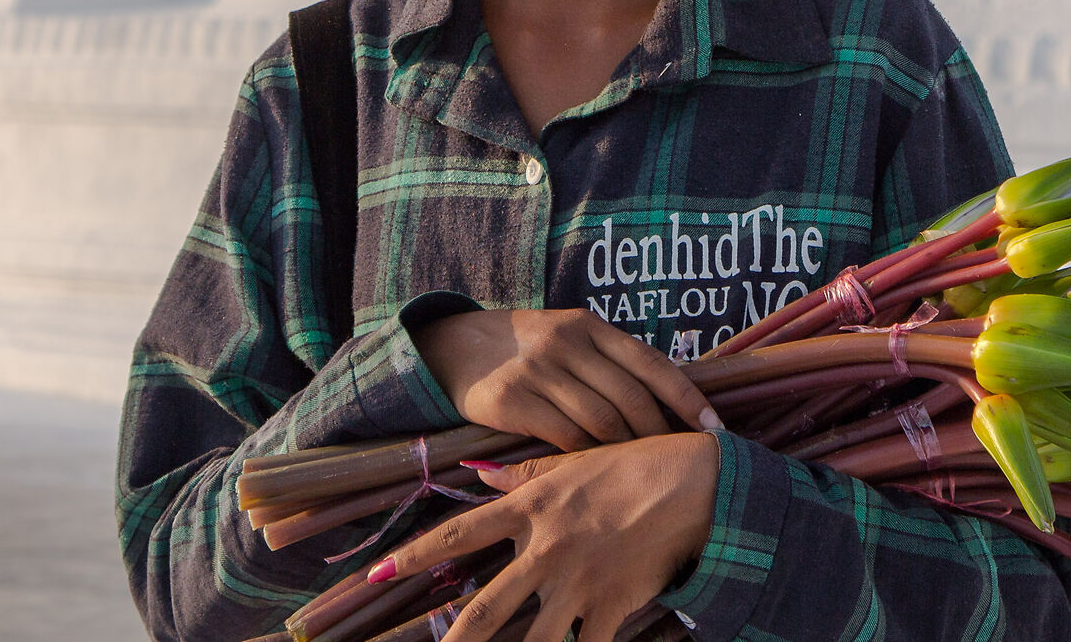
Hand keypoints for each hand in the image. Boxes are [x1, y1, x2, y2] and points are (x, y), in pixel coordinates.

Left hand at [376, 433, 721, 641]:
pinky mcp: (612, 606)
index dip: (414, 555)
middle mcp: (547, 549)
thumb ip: (525, 472)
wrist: (696, 484)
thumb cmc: (636, 465)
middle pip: (486, 610)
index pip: (460, 533)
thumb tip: (481, 476)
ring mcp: (579, 583)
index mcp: (533, 506)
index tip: (375, 574)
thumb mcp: (576, 461)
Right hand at [412, 307, 720, 452]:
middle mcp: (567, 343)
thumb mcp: (570, 337)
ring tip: (641, 472)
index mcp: (590, 326)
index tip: (714, 426)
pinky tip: (596, 471)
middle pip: (630, 397)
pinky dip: (586, 457)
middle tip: (677, 461)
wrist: (457, 346)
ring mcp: (538, 371)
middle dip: (660, 433)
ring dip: (626, 451)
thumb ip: (609, 360)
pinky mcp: (510, 400)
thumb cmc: (529, 348)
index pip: (652, 362)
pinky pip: (563, 436)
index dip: (687, 396)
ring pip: (600, 420)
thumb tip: (670, 397)